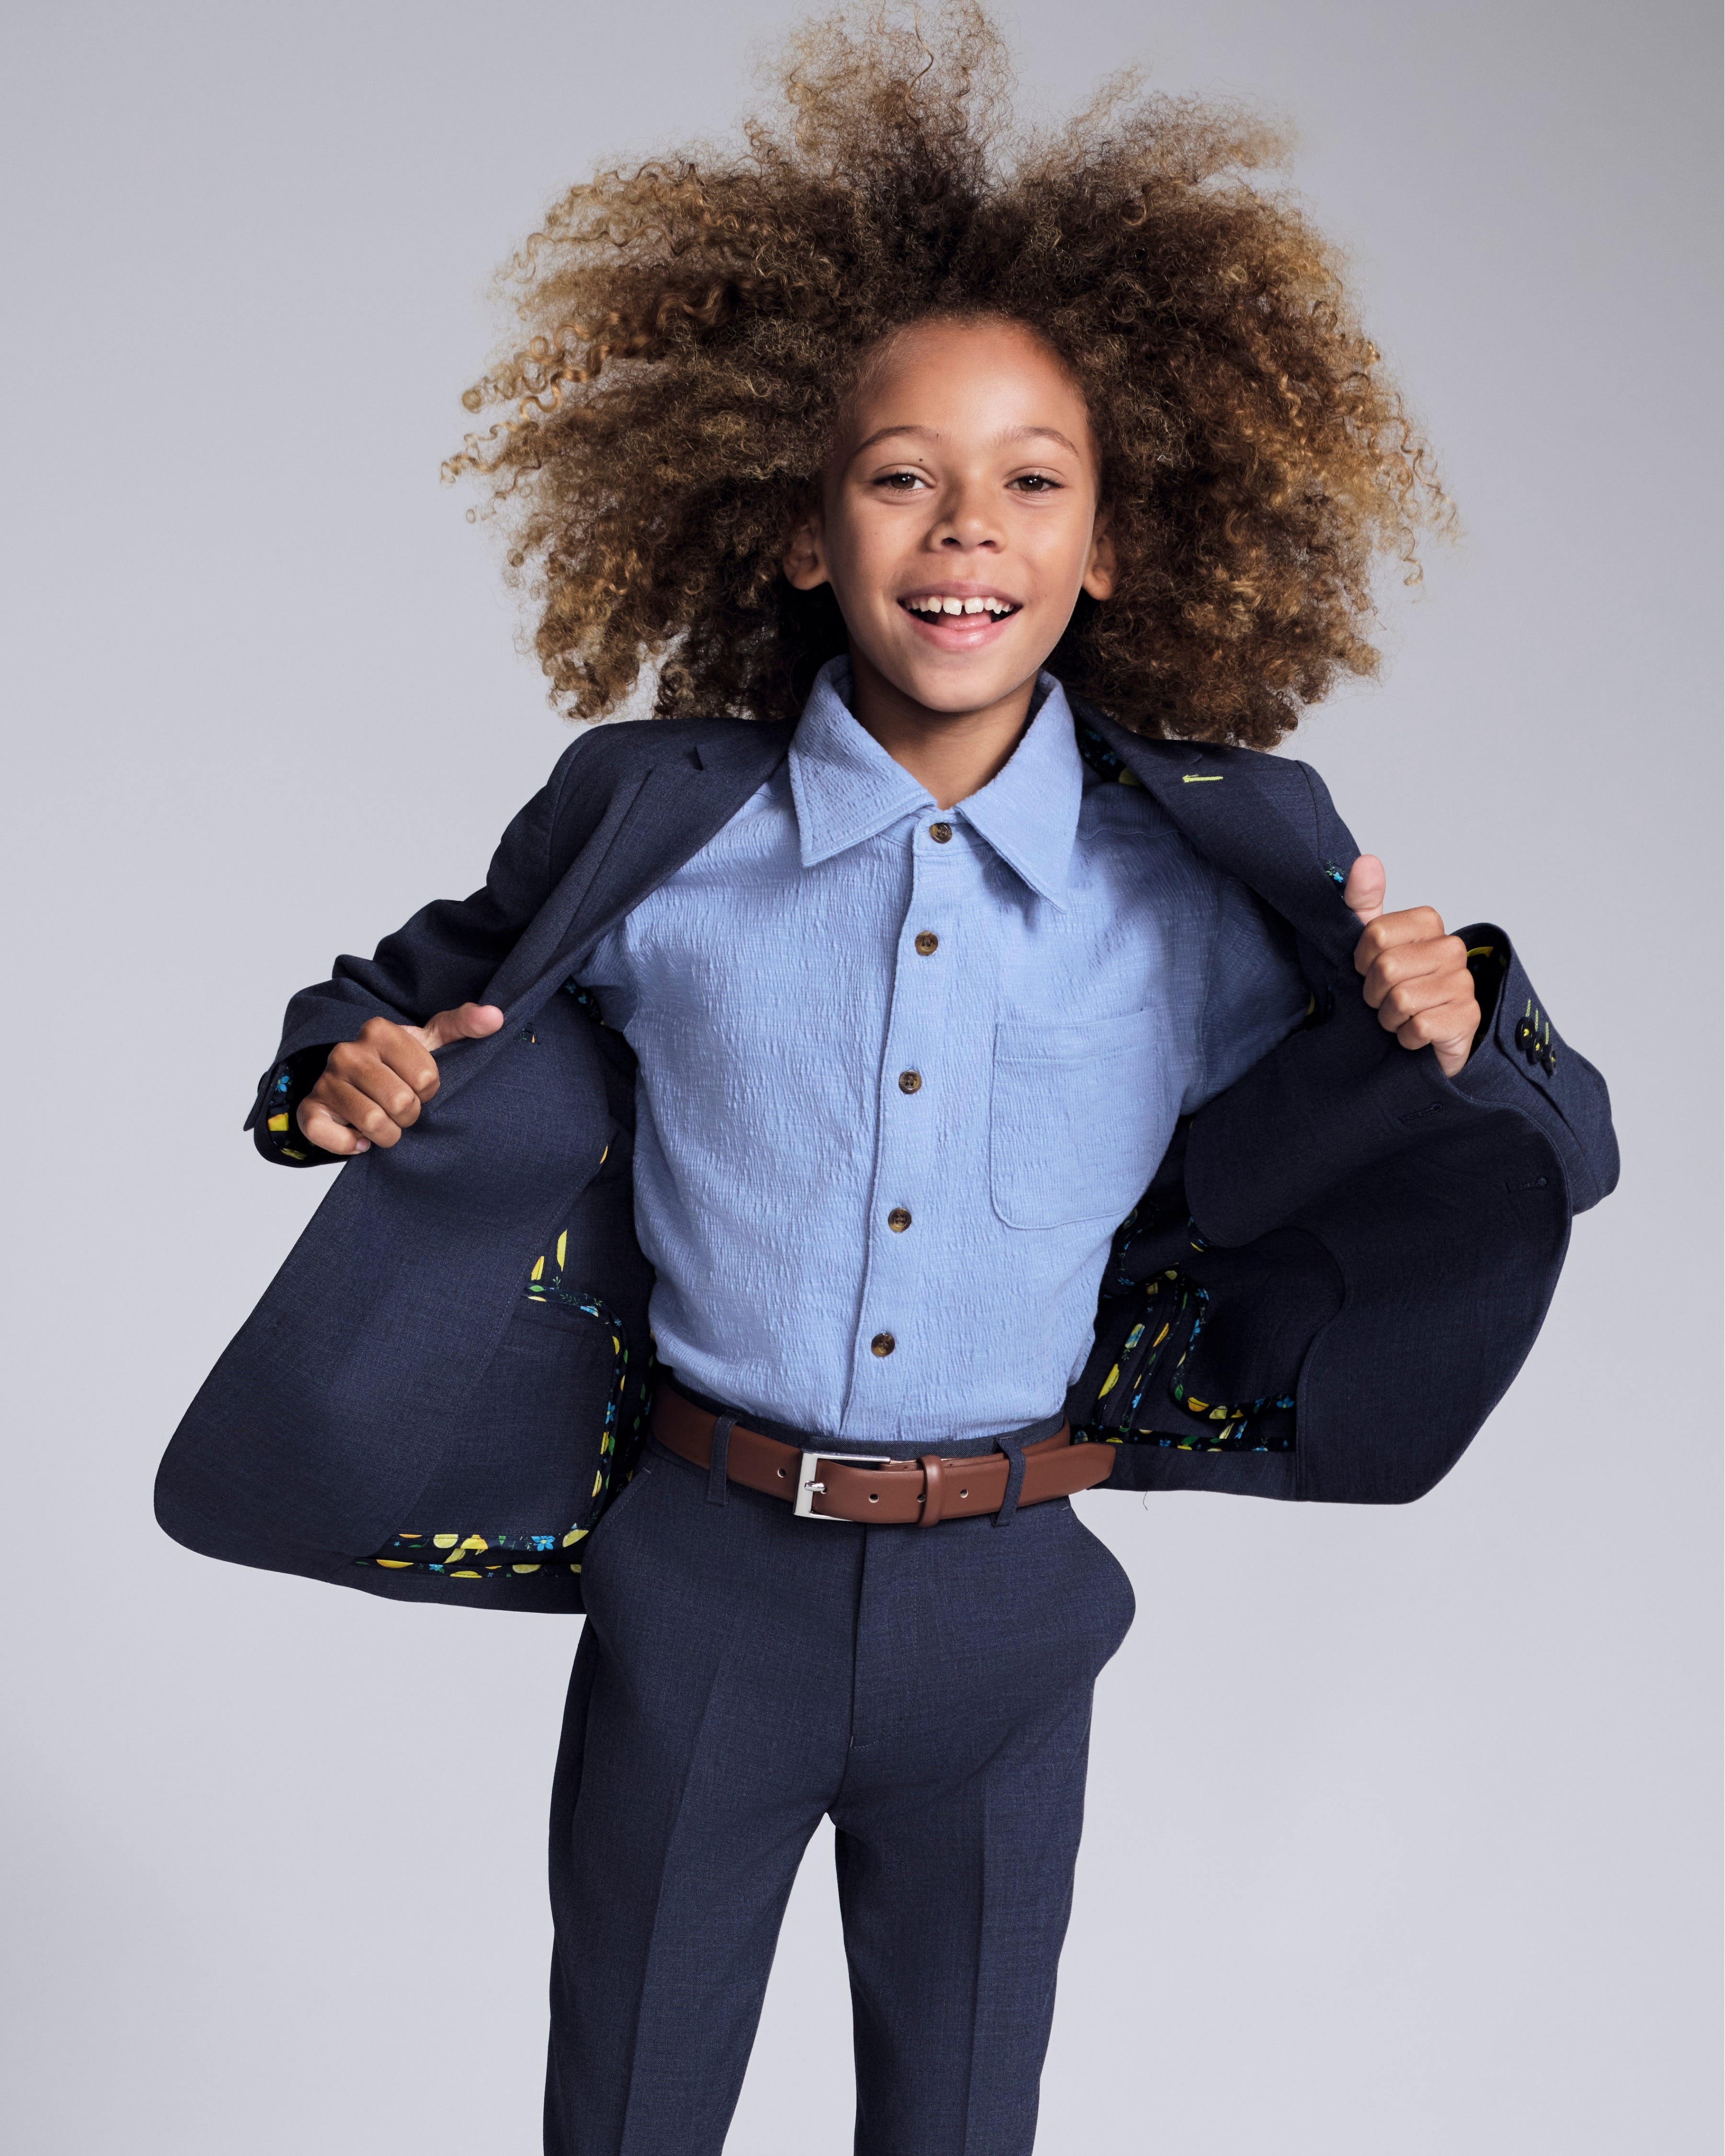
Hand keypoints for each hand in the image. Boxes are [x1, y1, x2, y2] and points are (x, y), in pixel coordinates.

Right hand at [296, 1003, 504, 1154]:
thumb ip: (464, 1025)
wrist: (352, 1085)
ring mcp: (325, 1080)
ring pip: (374, 1123)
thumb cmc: (398, 1064)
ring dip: (388, 1134)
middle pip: (401, 1102)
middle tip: (402, 1108)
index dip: (430, 1091)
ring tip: (386, 1122)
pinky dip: (352, 1146)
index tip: (420, 1086)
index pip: (427, 1077)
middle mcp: (347, 1051)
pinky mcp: (310, 1110)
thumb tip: (496, 1017)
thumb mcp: (433, 1041)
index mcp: (379, 1030)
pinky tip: (360, 1137)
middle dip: (409, 1115)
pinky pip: (333, 1139)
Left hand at [1343, 857, 1478, 1077]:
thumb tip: (1365, 862)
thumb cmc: (1394, 989)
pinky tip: (1415, 1034)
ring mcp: (1464, 983)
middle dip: (1373, 994)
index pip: (1375, 934)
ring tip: (1399, 1016)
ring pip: (1401, 1000)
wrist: (1420, 1039)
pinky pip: (1418, 1027)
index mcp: (1428, 924)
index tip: (1368, 970)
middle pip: (1386, 969)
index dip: (1360, 961)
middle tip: (1384, 999)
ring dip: (1388, 1018)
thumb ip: (1362, 903)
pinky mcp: (1468, 1017)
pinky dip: (1406, 1038)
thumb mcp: (1368, 945)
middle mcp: (1451, 948)